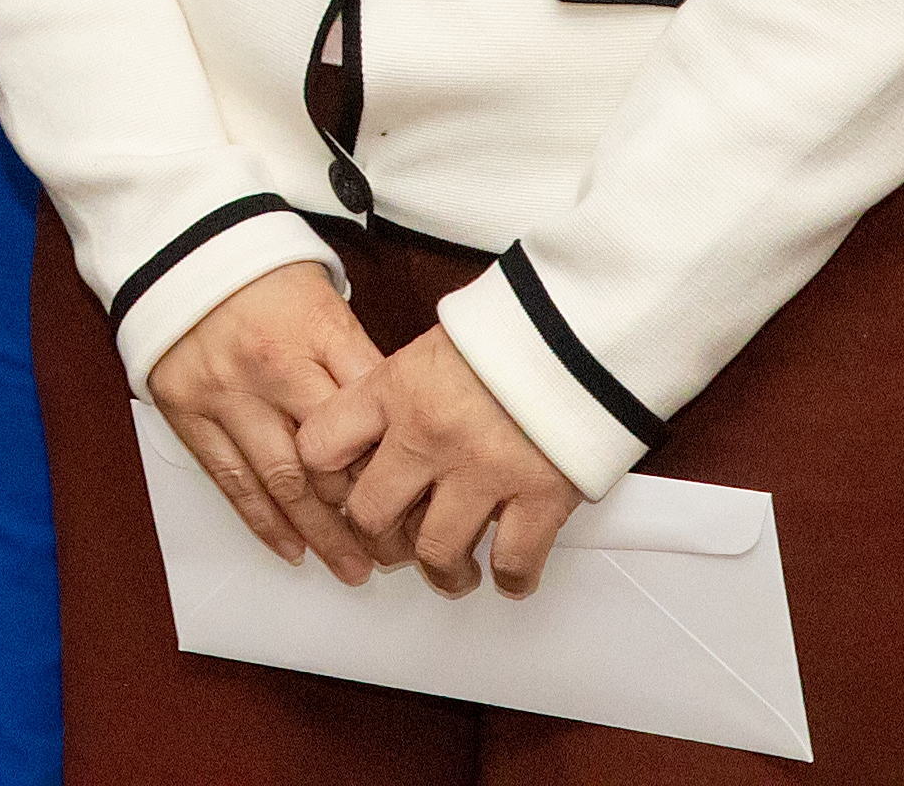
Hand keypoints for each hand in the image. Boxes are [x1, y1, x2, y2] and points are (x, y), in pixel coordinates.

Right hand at [140, 260, 388, 580]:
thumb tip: (399, 432)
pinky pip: (230, 478)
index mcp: (316, 334)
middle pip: (332, 458)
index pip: (370, 416)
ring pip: (281, 481)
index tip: (427, 503)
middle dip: (369, 513)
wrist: (180, 246)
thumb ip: (358, 363)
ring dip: (321, 533)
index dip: (401, 465)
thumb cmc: (264, 277)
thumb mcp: (326, 303)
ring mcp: (225, 393)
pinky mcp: (187, 410)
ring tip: (353, 568)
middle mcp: (272, 368)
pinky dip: (263, 520)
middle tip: (400, 552)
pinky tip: (292, 549)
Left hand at [300, 326, 584, 592]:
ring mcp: (483, 469)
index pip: (320, 445)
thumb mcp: (430, 347)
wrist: (583, 325)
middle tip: (394, 543)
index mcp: (394, 389)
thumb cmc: (510, 332)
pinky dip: (511, 578)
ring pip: (435, 552)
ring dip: (443, 573)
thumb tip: (372, 435)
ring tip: (452, 572)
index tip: (342, 488)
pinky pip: (512, 562)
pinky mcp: (540, 494)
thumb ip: (397, 392)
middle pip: (370, 514)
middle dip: (379, 538)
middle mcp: (428, 433)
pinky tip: (508, 573)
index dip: (326, 475)